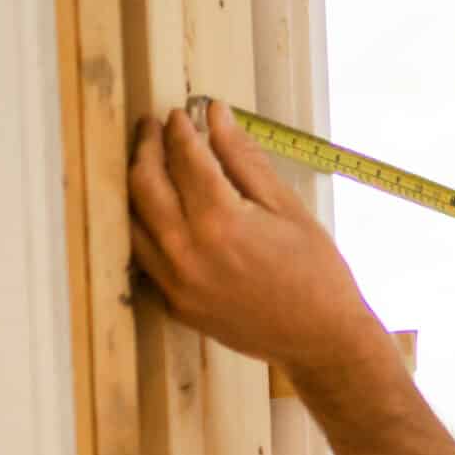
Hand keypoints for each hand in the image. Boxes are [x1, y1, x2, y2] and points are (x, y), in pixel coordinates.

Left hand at [127, 100, 379, 376]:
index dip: (179, 130)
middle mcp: (188, 252)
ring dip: (136, 186)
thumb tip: (216, 115)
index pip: (185, 159)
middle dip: (147, 148)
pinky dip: (143, 227)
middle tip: (152, 128)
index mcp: (221, 222)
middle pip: (145, 184)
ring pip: (133, 221)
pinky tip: (156, 211)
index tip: (180, 114)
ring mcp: (176, 283)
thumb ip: (245, 159)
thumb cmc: (317, 272)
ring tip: (148, 164)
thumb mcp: (287, 207)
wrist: (322, 340)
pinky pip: (143, 257)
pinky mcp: (175, 304)